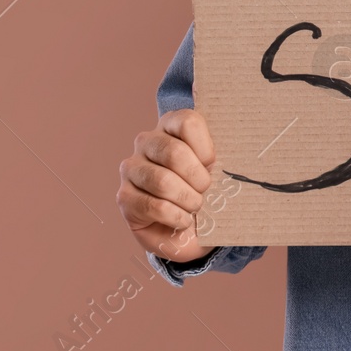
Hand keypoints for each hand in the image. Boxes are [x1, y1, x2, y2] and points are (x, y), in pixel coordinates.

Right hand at [117, 108, 218, 263]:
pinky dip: (176, 217)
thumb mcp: (219, 168)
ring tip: (195, 206)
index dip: (206, 149)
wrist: (190, 228)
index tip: (213, 165)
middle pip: (174, 152)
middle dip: (197, 178)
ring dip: (187, 199)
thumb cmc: (206, 190)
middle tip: (205, 190)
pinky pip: (153, 205)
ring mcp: (132, 168)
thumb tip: (225, 143)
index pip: (188, 122)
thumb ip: (222, 154)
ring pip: (162, 181)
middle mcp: (147, 142)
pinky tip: (183, 220)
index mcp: (171, 125)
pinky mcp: (124, 197)